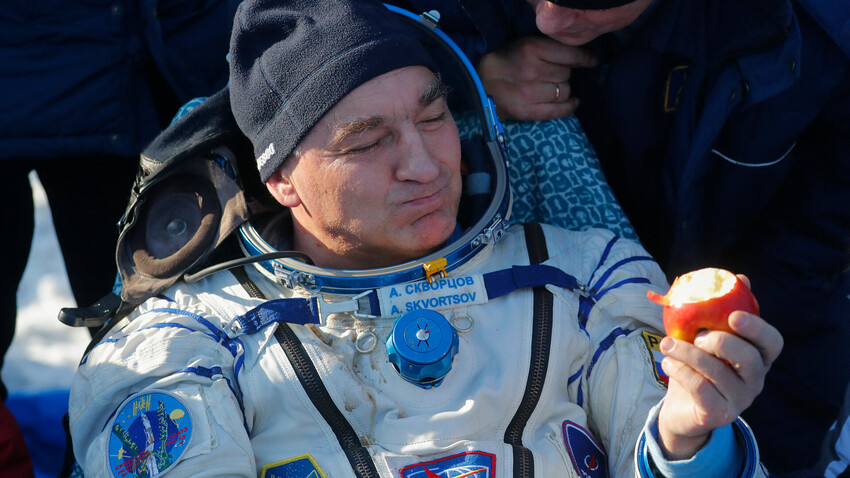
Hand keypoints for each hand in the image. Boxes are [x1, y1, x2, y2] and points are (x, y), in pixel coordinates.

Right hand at [477, 35, 596, 120]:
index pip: (570, 55)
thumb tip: (583, 58)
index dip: (584, 58)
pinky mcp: (527, 111)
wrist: (480, 83)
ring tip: (552, 86)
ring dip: (563, 89)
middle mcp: (531, 71)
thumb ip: (550, 48)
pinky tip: (571, 102)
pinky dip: (569, 106)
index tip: (591, 60)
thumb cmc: (506, 61)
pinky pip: (558, 111)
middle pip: (567, 74)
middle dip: (565, 73)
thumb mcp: (525, 44)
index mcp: (531, 49)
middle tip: (553, 73)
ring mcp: (529, 93)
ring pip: (565, 91)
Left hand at [656, 276, 782, 458]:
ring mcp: (739, 400)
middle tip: (697, 335)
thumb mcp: (705, 335)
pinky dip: (680, 371)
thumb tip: (741, 277)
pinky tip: (668, 362)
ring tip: (666, 344)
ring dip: (687, 353)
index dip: (757, 328)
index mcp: (758, 357)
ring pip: (716, 372)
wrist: (680, 407)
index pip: (772, 342)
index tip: (734, 315)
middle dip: (720, 341)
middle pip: (748, 358)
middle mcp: (755, 380)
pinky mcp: (718, 414)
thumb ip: (720, 309)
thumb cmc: (697, 364)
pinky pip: (700, 388)